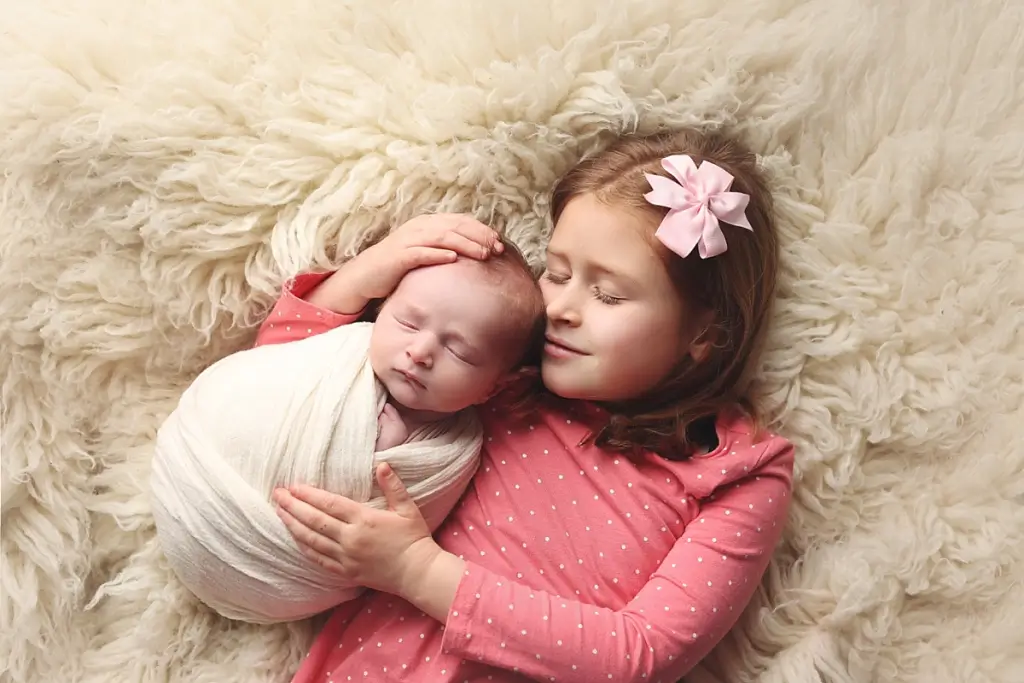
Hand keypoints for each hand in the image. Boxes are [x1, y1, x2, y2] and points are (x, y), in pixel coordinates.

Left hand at [272, 463, 439, 596]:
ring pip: (311, 540)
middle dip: (293, 506)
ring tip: (279, 513)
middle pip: (315, 520)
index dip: (309, 494)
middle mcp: (350, 538)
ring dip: (293, 525)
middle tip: (277, 494)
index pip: (330, 504)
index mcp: (364, 520)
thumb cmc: (414, 538)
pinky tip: (294, 538)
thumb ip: (393, 486)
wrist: (417, 572)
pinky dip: (303, 547)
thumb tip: (382, 464)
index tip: (294, 486)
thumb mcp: (407, 508)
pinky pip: (318, 559)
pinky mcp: (345, 572)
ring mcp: (346, 557)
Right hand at [308, 213, 503, 313]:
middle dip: (478, 236)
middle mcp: (419, 228)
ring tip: (483, 254)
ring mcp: (408, 240)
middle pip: (455, 226)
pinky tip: (454, 259)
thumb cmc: (399, 267)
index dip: (481, 229)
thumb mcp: (425, 253)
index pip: (460, 221)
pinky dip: (438, 254)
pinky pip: (421, 253)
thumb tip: (476, 255)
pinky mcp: (398, 256)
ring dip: (465, 244)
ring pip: (442, 237)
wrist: (365, 276)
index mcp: (427, 224)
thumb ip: (446, 248)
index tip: (499, 242)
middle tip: (497, 248)